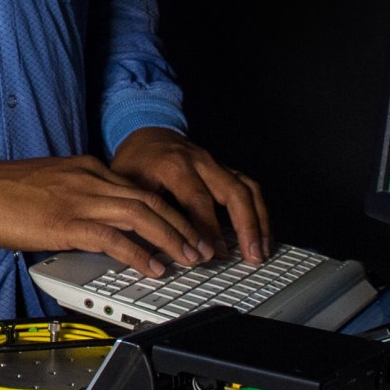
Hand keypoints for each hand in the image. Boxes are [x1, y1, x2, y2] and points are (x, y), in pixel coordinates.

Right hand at [0, 152, 205, 275]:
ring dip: (171, 239)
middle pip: (151, 200)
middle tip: (202, 247)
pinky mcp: (66, 222)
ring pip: (141, 215)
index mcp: (88, 169)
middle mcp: (91, 179)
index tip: (186, 229)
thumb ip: (79, 196)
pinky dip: (139, 253)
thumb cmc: (4, 190)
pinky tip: (153, 267)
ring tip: (190, 258)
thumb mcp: (52, 184)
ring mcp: (80, 199)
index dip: (170, 211)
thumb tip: (99, 222)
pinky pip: (113, 238)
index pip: (141, 189)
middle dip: (182, 225)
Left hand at [109, 127, 269, 262]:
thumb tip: (149, 249)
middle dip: (246, 227)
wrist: (146, 133)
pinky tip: (262, 234)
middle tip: (250, 256)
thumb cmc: (135, 161)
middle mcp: (200, 161)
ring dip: (259, 222)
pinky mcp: (225, 169)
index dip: (207, 229)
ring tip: (262, 251)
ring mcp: (216, 164)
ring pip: (248, 189)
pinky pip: (250, 189)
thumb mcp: (127, 185)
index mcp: (173, 164)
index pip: (197, 199)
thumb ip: (141, 212)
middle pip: (233, 192)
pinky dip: (260, 212)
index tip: (211, 254)